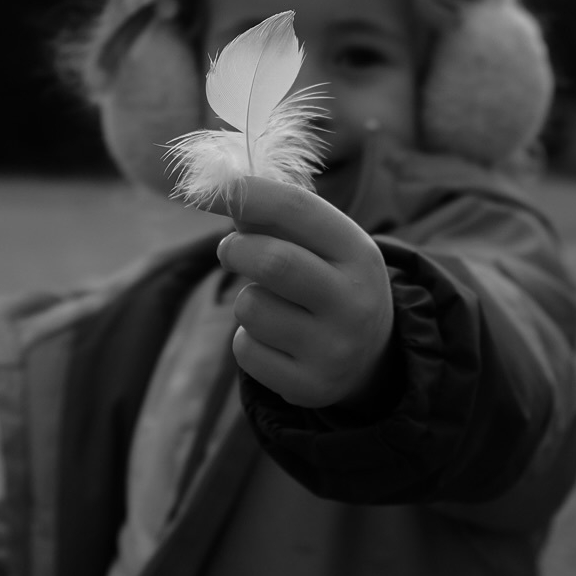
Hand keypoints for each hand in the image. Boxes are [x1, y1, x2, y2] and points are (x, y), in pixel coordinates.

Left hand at [212, 176, 394, 408]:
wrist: (369, 357)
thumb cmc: (328, 282)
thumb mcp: (322, 246)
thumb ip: (278, 218)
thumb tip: (221, 189)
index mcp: (359, 253)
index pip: (297, 209)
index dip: (246, 194)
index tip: (206, 191)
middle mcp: (354, 302)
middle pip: (272, 261)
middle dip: (236, 250)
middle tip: (230, 250)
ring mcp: (334, 349)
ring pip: (251, 308)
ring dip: (246, 300)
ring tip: (271, 306)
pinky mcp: (309, 386)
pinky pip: (246, 350)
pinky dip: (247, 340)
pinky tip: (276, 341)